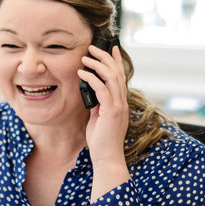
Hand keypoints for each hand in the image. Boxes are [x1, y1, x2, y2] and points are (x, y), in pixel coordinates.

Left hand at [78, 44, 130, 199]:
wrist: (107, 157)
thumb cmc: (101, 140)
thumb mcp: (98, 117)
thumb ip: (97, 104)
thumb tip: (90, 91)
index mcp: (120, 102)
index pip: (120, 76)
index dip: (116, 61)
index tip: (111, 48)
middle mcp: (122, 101)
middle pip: (116, 72)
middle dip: (105, 57)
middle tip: (93, 47)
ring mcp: (118, 106)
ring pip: (111, 77)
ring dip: (98, 64)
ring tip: (85, 57)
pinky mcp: (112, 111)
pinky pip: (102, 89)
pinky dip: (91, 79)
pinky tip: (82, 73)